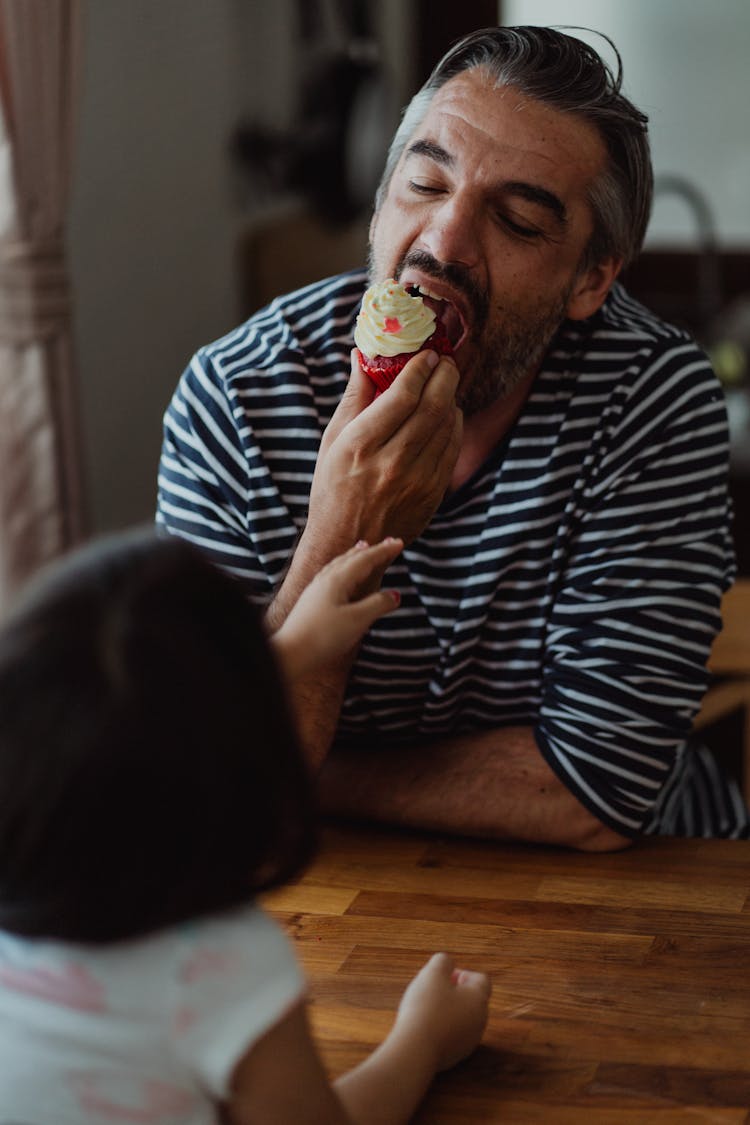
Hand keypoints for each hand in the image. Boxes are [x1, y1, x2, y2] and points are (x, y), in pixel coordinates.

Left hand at [271, 537, 402, 679]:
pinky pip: (331, 575)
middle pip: (351, 558)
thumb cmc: (323, 637)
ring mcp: (316, 590)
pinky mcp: (311, 601)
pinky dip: (342, 568)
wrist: (290, 654)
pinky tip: (339, 575)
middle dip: (371, 550)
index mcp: (337, 580)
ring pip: (338, 565)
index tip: (399, 543)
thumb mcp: (357, 621)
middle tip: (388, 542)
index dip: (383, 551)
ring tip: (362, 548)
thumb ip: (377, 605)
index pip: (365, 559)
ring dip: (354, 555)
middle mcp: (325, 580)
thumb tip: (395, 595)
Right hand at [303, 348, 462, 566]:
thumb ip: (354, 398)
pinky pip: (452, 449)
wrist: (347, 542)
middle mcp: (390, 462)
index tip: (426, 354)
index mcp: (360, 445)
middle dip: (444, 377)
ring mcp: (415, 481)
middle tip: (446, 362)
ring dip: (451, 398)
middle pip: (431, 407)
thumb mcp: (332, 441)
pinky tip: (449, 414)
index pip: (401, 396)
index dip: (419, 369)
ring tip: (446, 384)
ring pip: (446, 426)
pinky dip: (454, 425)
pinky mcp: (432, 494)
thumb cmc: (333, 487)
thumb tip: (363, 357)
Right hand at [394, 952, 490, 1070]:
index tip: (443, 976)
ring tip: (426, 1009)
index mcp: (479, 999)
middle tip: (432, 991)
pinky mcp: (457, 1056)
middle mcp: (480, 1021)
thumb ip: (443, 961)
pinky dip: (442, 1028)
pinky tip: (424, 1027)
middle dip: (453, 991)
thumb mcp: (432, 973)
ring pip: (462, 1018)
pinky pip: (452, 1035)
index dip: (462, 973)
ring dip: (447, 1010)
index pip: (481, 979)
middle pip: (472, 999)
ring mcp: (469, 1041)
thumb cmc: (426, 1007)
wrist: (416, 1050)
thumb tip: (447, 963)